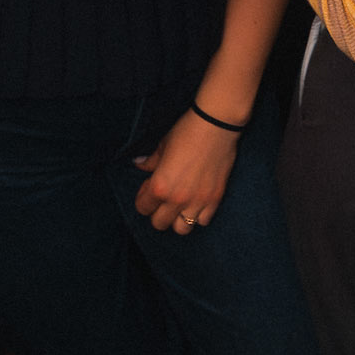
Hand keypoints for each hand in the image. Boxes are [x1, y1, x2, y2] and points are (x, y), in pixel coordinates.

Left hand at [132, 108, 238, 231]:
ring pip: (182, 229)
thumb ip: (149, 161)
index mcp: (160, 186)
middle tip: (162, 198)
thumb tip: (138, 164)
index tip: (148, 187)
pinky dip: (198, 215)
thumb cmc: (186, 132)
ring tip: (179, 205)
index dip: (143, 198)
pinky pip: (203, 221)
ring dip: (177, 219)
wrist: (216, 125)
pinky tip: (196, 202)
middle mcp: (177, 199)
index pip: (143, 208)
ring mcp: (198, 202)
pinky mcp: (215, 199)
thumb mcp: (162, 146)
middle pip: (159, 223)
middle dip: (157, 212)